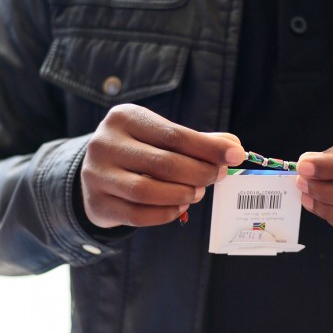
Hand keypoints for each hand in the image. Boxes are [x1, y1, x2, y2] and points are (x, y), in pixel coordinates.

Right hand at [80, 104, 244, 228]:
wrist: (95, 172)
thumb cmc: (137, 151)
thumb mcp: (160, 137)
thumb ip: (196, 142)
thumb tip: (234, 146)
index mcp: (124, 118)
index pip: (173, 134)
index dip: (208, 148)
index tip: (236, 155)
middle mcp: (105, 144)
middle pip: (163, 163)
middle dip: (198, 172)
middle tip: (217, 177)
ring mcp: (96, 175)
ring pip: (147, 191)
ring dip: (181, 195)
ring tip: (197, 193)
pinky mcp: (97, 204)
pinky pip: (136, 215)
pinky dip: (164, 214)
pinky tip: (179, 209)